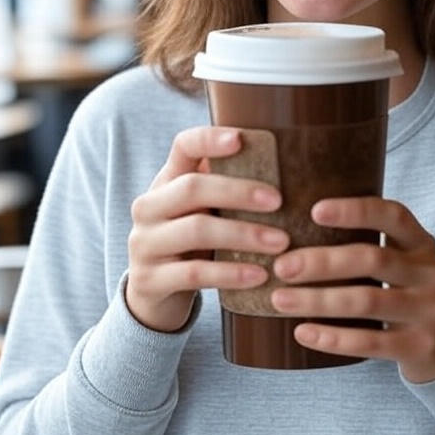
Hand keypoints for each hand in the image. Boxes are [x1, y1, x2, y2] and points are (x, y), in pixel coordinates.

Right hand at [127, 127, 288, 332]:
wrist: (154, 295)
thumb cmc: (193, 244)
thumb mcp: (202, 211)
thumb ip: (227, 190)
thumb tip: (289, 166)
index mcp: (166, 181)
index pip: (183, 146)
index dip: (209, 139)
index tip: (240, 139)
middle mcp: (148, 207)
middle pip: (193, 187)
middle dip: (239, 192)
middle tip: (279, 201)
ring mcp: (145, 243)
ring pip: (197, 230)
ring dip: (244, 235)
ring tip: (281, 243)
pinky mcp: (149, 280)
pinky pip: (195, 273)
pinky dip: (230, 274)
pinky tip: (259, 275)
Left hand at [270, 197, 434, 382]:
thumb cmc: (408, 291)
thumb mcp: (404, 261)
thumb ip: (368, 244)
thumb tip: (293, 231)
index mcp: (421, 243)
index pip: (393, 215)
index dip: (355, 210)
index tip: (314, 211)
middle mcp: (429, 272)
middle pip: (373, 259)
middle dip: (323, 262)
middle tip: (282, 266)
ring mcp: (428, 311)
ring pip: (368, 301)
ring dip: (318, 300)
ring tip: (280, 299)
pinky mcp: (419, 346)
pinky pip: (371, 342)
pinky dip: (333, 338)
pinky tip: (302, 332)